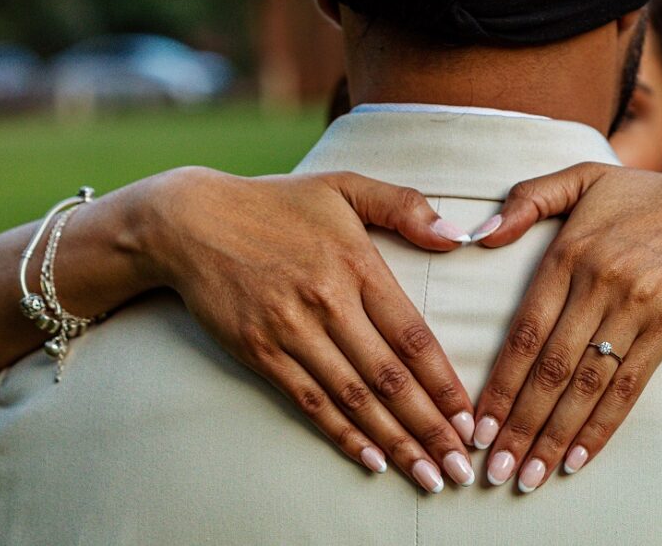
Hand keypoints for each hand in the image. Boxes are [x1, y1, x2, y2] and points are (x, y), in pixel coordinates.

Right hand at [137, 167, 480, 492]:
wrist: (191, 222)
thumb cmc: (275, 203)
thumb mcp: (343, 186)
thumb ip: (405, 206)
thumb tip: (458, 236)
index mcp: (358, 264)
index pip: (413, 336)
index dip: (445, 383)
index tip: (471, 418)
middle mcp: (328, 303)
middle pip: (390, 378)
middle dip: (431, 428)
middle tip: (461, 466)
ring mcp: (292, 331)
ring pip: (355, 398)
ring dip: (396, 442)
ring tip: (430, 475)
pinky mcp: (260, 352)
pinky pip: (310, 402)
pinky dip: (344, 435)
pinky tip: (373, 460)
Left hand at [470, 160, 661, 490]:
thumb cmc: (650, 196)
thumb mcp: (586, 177)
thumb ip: (527, 198)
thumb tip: (478, 236)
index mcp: (570, 252)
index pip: (524, 331)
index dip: (499, 383)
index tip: (477, 422)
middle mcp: (600, 284)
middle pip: (551, 368)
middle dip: (519, 424)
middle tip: (495, 467)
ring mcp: (636, 311)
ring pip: (587, 386)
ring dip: (554, 435)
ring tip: (529, 475)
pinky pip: (629, 388)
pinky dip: (602, 427)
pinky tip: (580, 458)